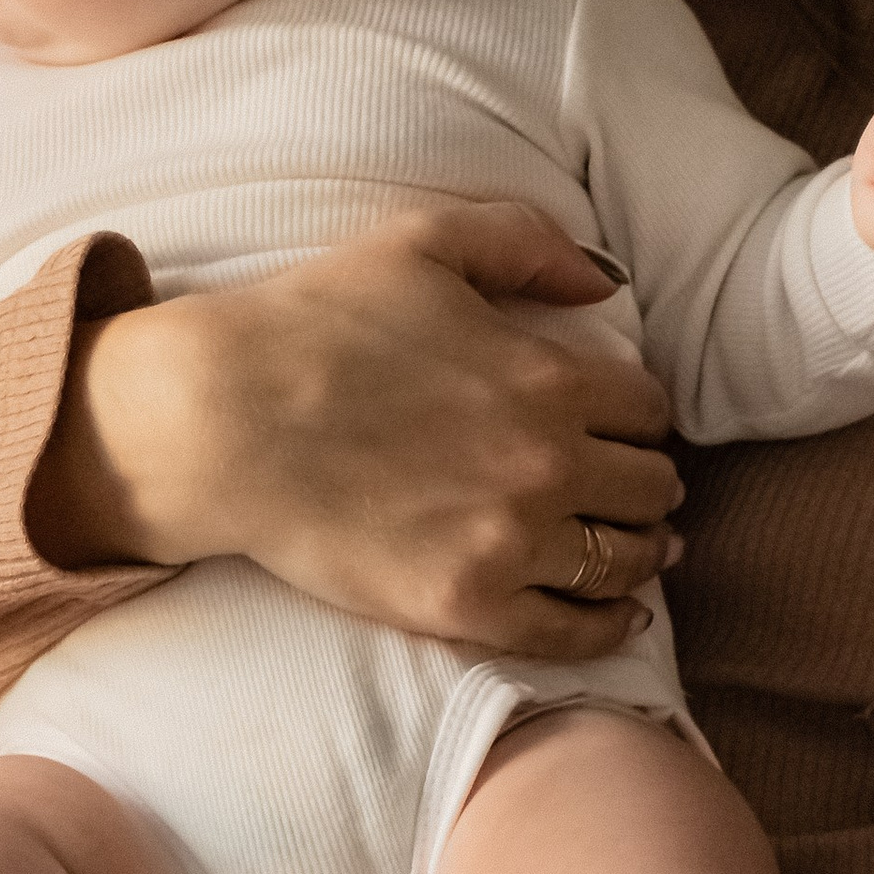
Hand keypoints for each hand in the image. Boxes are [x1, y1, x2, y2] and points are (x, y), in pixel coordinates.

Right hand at [29, 198, 682, 662]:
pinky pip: (572, 633)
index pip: (648, 410)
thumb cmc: (312, 322)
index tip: (614, 423)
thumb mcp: (420, 240)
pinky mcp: (463, 604)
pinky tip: (617, 616)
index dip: (635, 414)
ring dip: (638, 551)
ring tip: (629, 548)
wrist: (223, 418)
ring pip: (625, 561)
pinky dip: (608, 627)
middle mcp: (547, 464)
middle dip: (642, 481)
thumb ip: (525, 243)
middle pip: (650, 488)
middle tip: (622, 486)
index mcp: (549, 377)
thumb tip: (604, 283)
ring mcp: (508, 541)